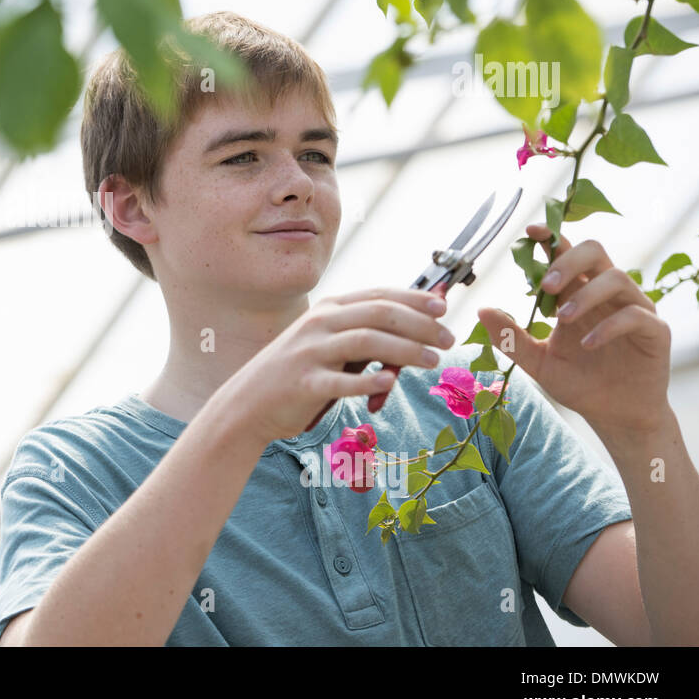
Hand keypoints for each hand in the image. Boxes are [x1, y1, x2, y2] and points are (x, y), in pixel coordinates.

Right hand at [225, 286, 454, 440]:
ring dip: (406, 349)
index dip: (414, 299)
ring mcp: (311, 353)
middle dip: (420, 324)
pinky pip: (341, 380)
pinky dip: (367, 380)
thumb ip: (362, 332)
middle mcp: (320, 324)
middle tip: (448, 339)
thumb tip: (415, 324)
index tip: (444, 307)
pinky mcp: (305, 384)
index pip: (378, 296)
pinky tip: (390, 381)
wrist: (250, 402)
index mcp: (328, 310)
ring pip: (366, 341)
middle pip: (379, 315)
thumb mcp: (327, 343)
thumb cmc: (298, 372)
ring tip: (433, 360)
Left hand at [476, 225, 672, 439]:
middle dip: (568, 261)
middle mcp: (607, 294)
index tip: (531, 233)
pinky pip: (636, 315)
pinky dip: (609, 326)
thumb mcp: (537, 361)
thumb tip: (481, 310)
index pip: (567, 254)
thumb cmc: (578, 383)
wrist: (612, 415)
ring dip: (586, 294)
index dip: (551, 238)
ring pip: (617, 278)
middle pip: (595, 251)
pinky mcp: (654, 331)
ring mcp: (634, 309)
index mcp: (578, 293)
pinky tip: (588, 344)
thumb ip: (511, 337)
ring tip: (563, 319)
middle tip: (547, 286)